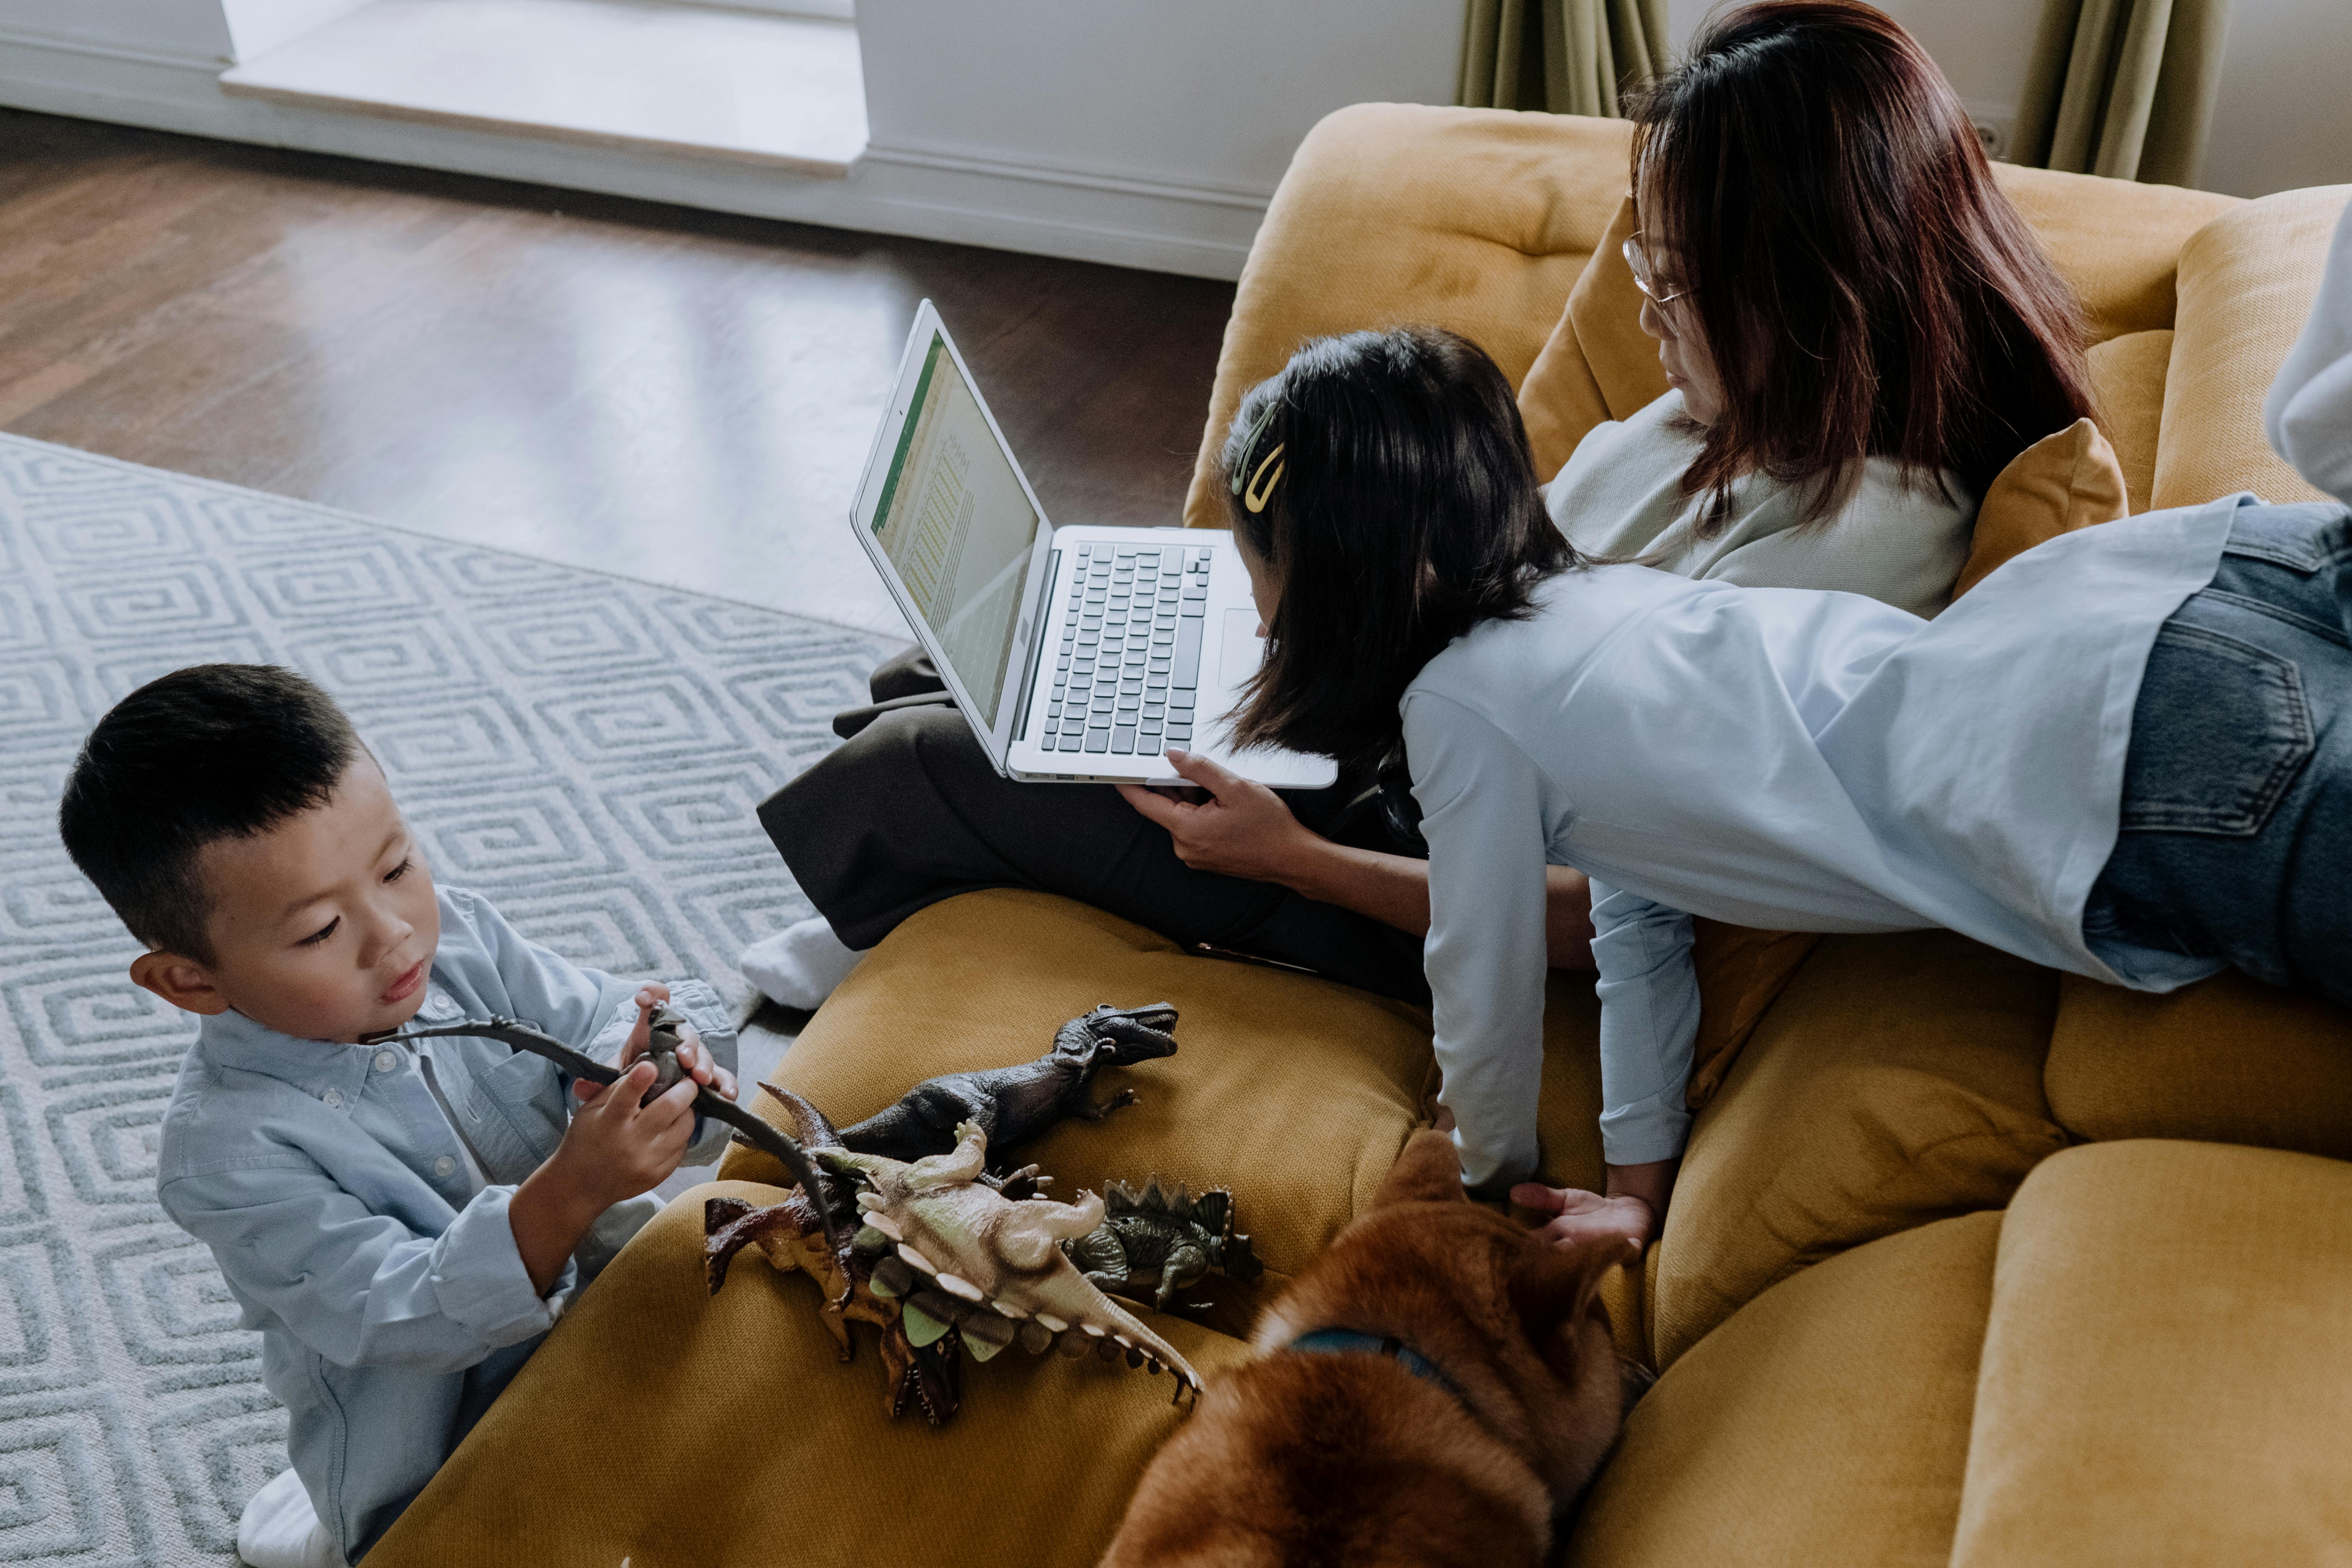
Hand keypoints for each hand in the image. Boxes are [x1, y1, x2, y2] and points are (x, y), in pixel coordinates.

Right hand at [552, 1058, 699, 1209]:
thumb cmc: (586, 1139)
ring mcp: (647, 1161)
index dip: (640, 1079)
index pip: (626, 1097)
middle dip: (685, 1088)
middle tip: (688, 1081)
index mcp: (609, 1122)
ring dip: (687, 1110)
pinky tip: (672, 1129)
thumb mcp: (591, 1109)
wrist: (580, 1186)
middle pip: (670, 1107)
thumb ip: (618, 1088)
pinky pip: (682, 1147)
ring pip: (685, 1127)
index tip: (652, 1065)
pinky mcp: (659, 1176)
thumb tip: (649, 1065)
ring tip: (681, 1104)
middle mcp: (630, 1143)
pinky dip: (681, 1134)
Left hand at [577, 985, 737, 1105]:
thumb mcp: (612, 1080)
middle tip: (682, 1058)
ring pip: (703, 1053)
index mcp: (650, 1032)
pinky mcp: (705, 1076)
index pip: (657, 1002)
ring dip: (703, 1064)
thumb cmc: (630, 1082)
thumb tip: (580, 1088)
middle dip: (685, 1043)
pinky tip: (727, 1095)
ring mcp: (692, 1057)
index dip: (652, 994)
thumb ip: (598, 1082)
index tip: (641, 998)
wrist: (641, 1100)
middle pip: (684, 1031)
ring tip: (699, 1078)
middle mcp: (675, 1040)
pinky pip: (720, 1076)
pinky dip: (725, 1083)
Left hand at [1116, 750, 1327, 884]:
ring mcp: (1195, 855)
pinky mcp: (1205, 857)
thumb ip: (1200, 769)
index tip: (1116, 773)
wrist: (1292, 859)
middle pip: (1167, 807)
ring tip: (1222, 791)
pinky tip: (1223, 806)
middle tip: (1198, 770)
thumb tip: (1174, 755)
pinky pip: (1193, 828)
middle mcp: (1185, 847)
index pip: (1146, 803)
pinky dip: (1201, 813)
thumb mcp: (1235, 787)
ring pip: (1182, 817)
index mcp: (1187, 829)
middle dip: (1177, 786)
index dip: (1129, 785)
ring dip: (1193, 799)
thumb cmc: (1269, 827)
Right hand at [1511, 1185, 1653, 1256]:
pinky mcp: (1625, 1250)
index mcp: (1557, 1239)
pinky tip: (1626, 1243)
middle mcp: (1575, 1250)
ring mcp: (1598, 1252)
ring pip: (1584, 1260)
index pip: (1535, 1247)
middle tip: (1542, 1246)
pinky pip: (1623, 1253)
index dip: (1525, 1247)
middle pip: (1556, 1259)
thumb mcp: (1565, 1198)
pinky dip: (1624, 1249)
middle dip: (1548, 1255)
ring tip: (1571, 1240)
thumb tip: (1513, 1192)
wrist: (1627, 1210)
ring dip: (1579, 1254)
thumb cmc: (1592, 1209)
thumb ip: (1542, 1196)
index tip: (1514, 1243)